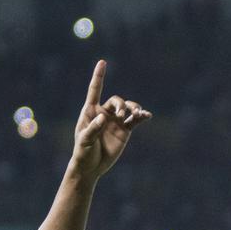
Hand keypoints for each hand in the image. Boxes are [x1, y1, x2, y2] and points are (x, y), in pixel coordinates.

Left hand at [70, 60, 150, 178]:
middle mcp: (104, 113)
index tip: (102, 62)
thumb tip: (103, 117)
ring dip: (134, 108)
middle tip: (122, 115)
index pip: (95, 90)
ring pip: (128, 108)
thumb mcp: (85, 141)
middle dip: (121, 105)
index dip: (99, 76)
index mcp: (90, 112)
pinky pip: (135, 120)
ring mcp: (115, 121)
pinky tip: (147, 116)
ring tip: (137, 114)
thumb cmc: (83, 152)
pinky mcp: (125, 130)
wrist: (91, 167)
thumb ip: (93, 129)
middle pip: (116, 101)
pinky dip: (142, 116)